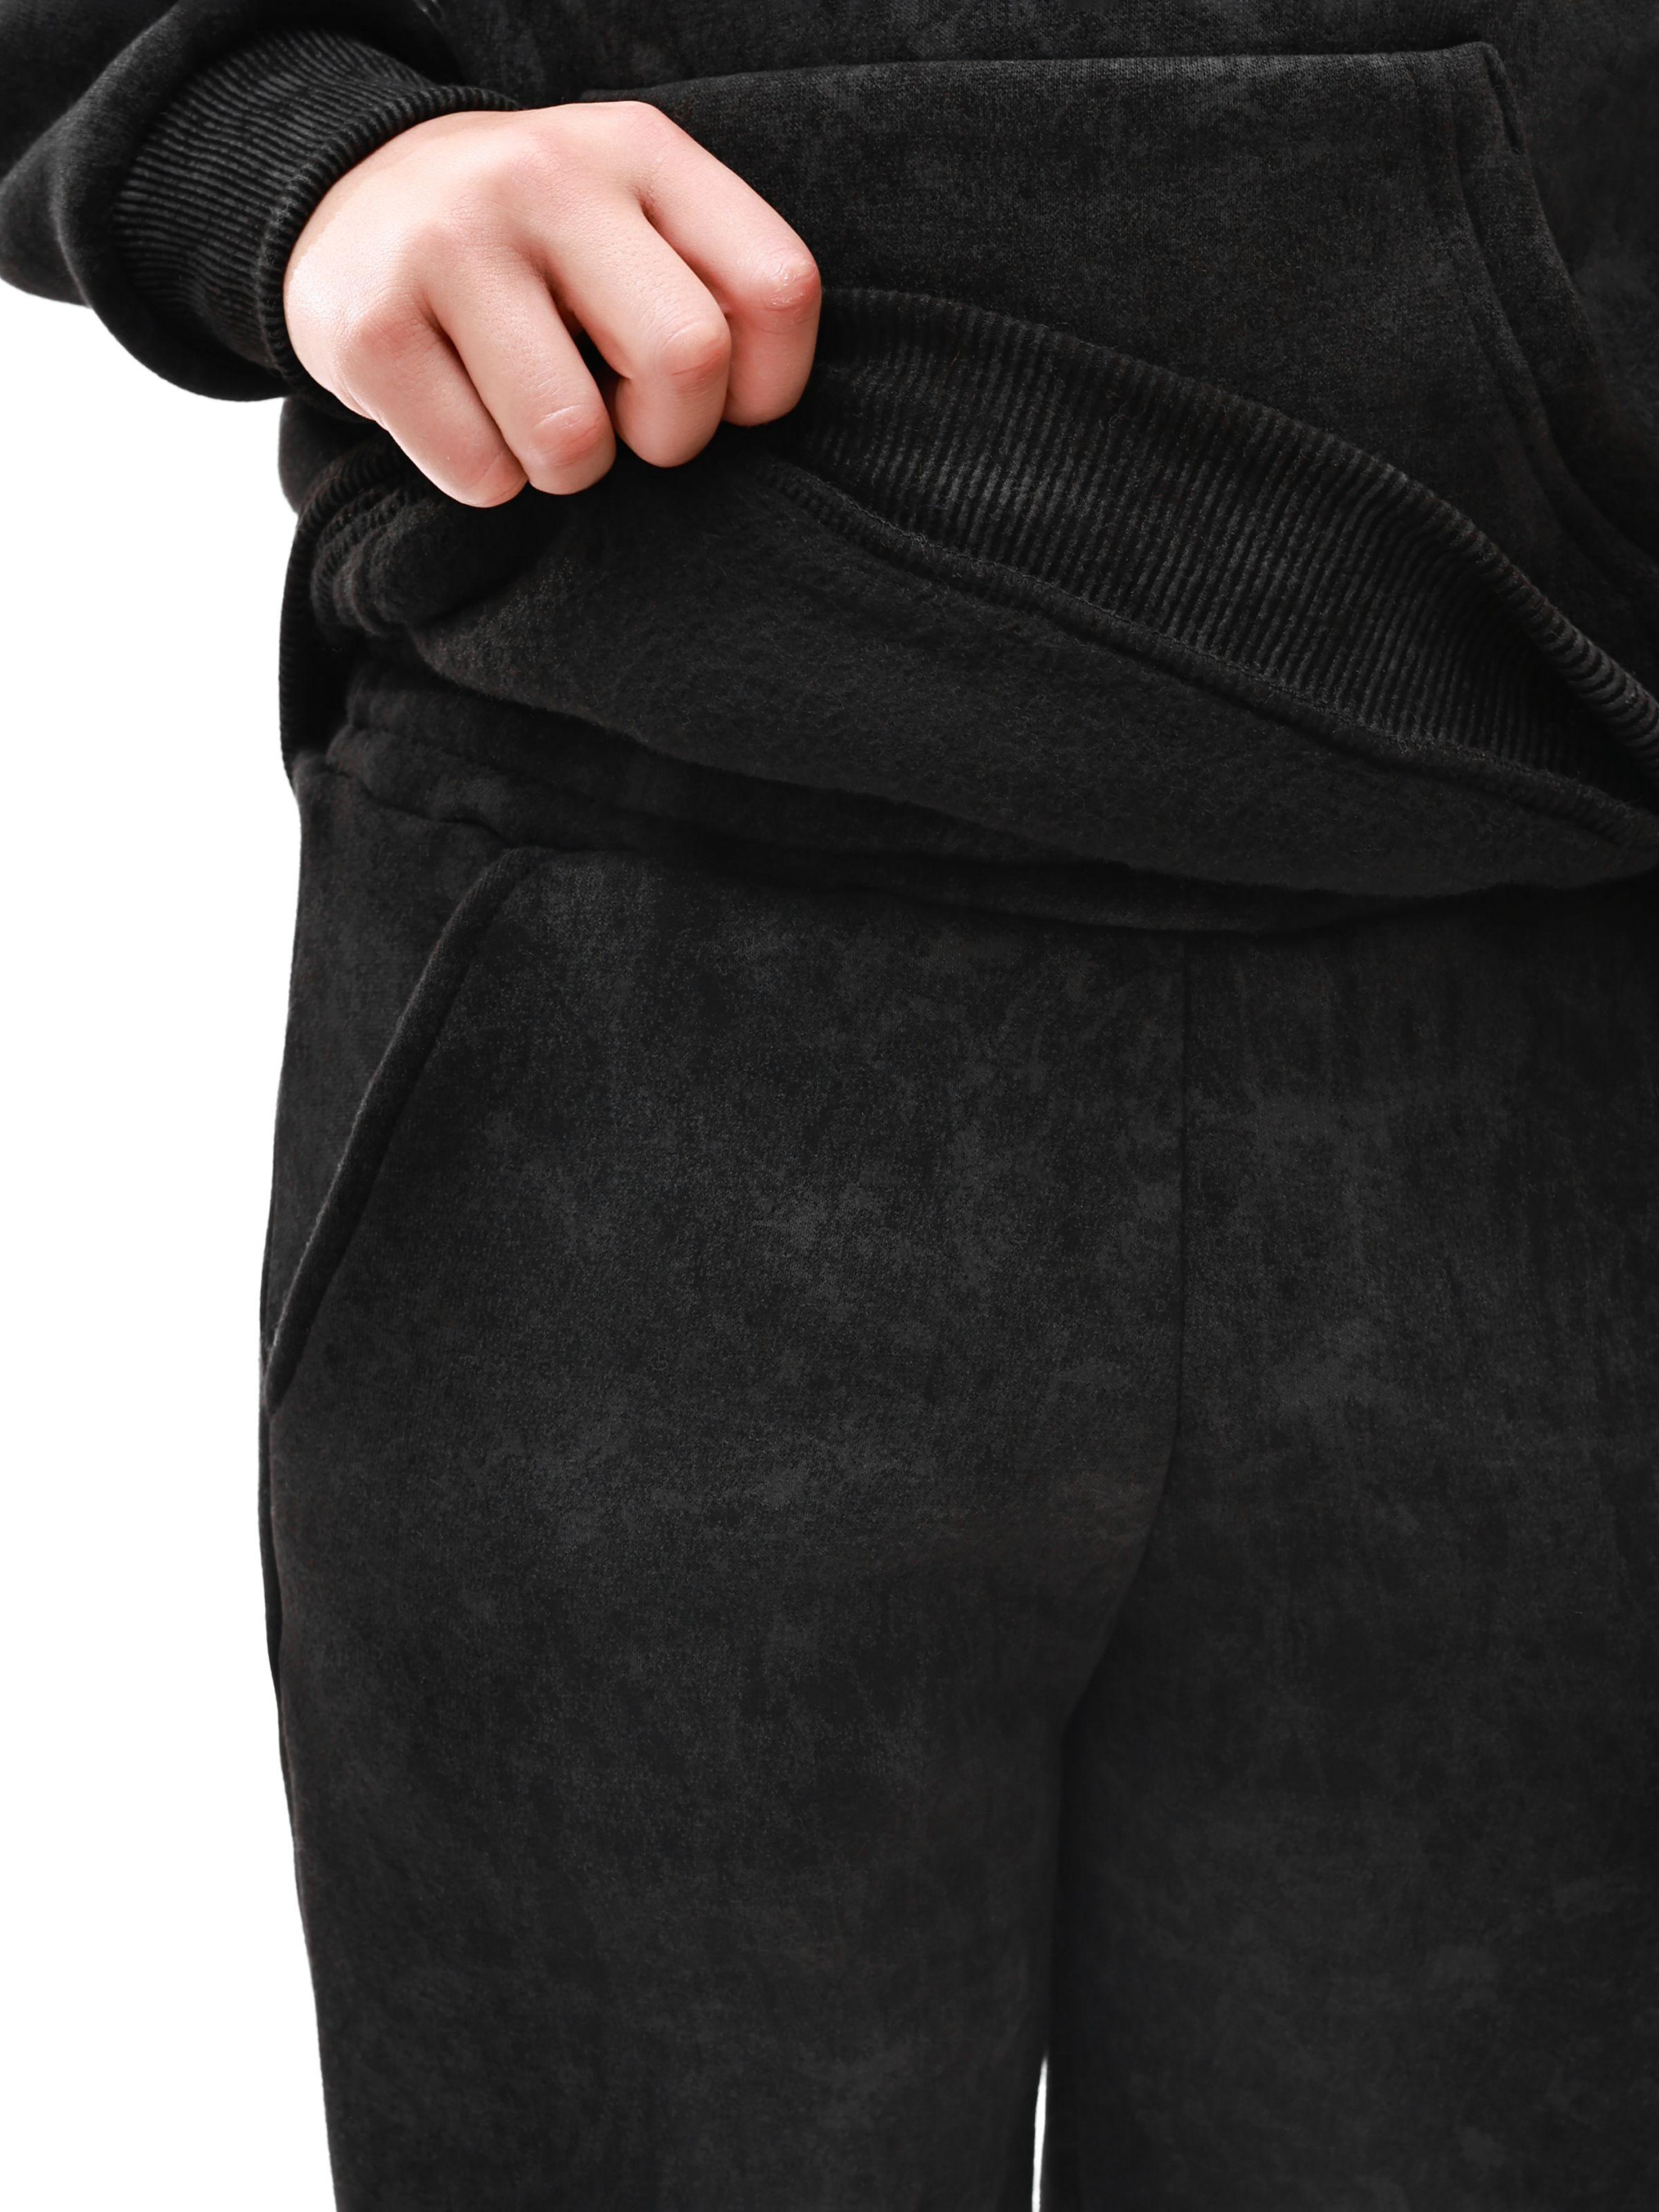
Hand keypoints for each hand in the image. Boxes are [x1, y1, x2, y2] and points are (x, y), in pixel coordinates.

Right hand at [282, 102, 820, 505]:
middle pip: (686, 359)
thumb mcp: (632, 223)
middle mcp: (547, 175)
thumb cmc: (534, 252)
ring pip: (572, 440)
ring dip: (565, 469)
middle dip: (668, 437)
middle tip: (622, 424)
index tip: (715, 396)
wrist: (351, 205)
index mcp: (640, 151)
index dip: (764, 388)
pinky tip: (461, 412)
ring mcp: (449, 243)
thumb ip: (709, 287)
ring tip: (532, 416)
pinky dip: (485, 477)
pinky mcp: (372, 327)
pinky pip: (481, 473)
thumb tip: (745, 416)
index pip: (777, 290)